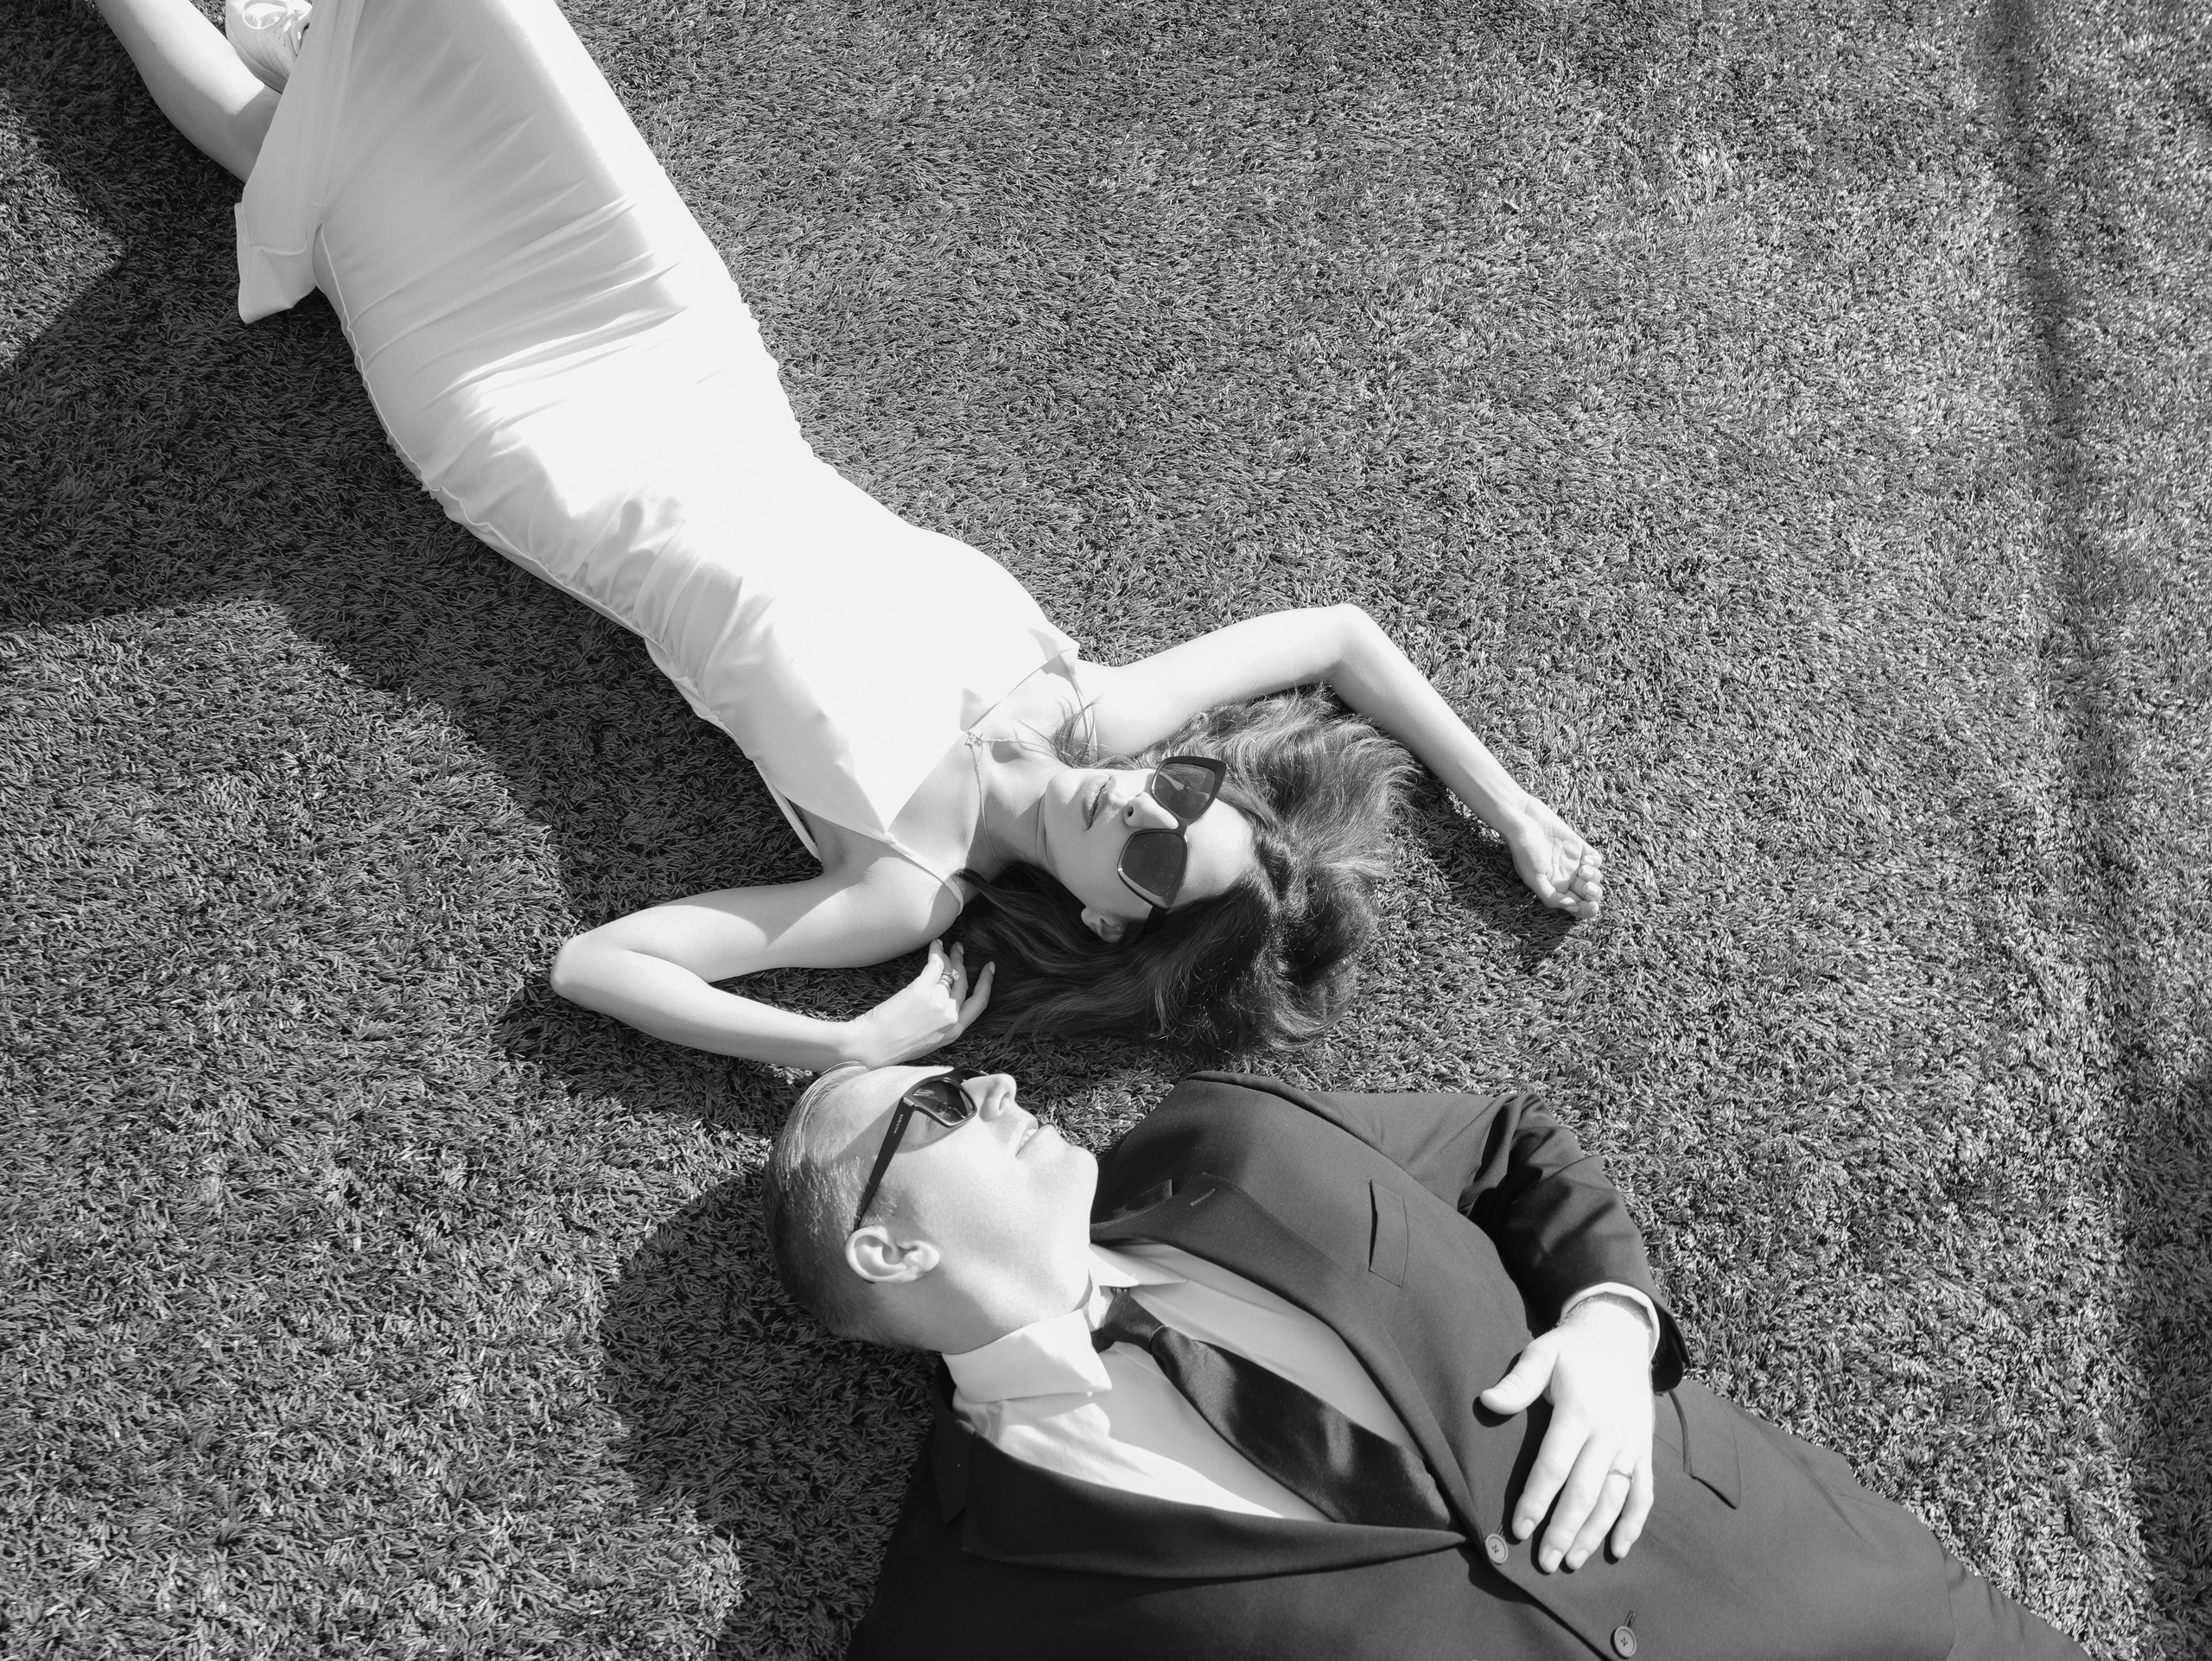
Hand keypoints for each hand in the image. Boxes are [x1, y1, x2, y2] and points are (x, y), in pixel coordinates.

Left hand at [843, 941, 993, 1065]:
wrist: (870, 1047)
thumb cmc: (892, 1046)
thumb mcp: (928, 1041)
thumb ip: (941, 1024)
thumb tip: (944, 1003)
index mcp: (954, 1031)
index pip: (979, 1003)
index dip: (987, 983)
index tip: (989, 970)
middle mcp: (950, 1016)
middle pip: (964, 982)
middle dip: (963, 962)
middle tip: (960, 950)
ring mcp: (937, 1002)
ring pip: (951, 971)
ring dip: (949, 954)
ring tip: (945, 946)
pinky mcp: (921, 990)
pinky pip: (935, 965)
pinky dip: (936, 952)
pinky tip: (934, 946)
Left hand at [1477, 1294, 1654, 1570]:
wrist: (1621, 1337)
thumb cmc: (1572, 1350)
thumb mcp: (1543, 1352)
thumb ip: (1518, 1382)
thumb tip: (1487, 1402)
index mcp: (1580, 1411)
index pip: (1555, 1465)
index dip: (1537, 1500)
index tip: (1519, 1529)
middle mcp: (1609, 1433)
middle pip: (1586, 1491)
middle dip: (1564, 1529)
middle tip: (1545, 1562)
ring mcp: (1631, 1445)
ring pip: (1614, 1498)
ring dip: (1594, 1533)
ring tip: (1572, 1561)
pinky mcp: (1644, 1451)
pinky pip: (1643, 1493)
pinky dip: (1634, 1524)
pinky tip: (1617, 1550)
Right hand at [1498, 796, 1603, 920]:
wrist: (1523, 819)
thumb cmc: (1523, 850)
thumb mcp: (1533, 878)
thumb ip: (1551, 897)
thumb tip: (1573, 907)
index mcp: (1554, 889)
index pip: (1576, 906)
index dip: (1586, 910)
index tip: (1590, 906)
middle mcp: (1564, 878)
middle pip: (1588, 894)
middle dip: (1593, 895)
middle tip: (1587, 888)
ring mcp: (1572, 862)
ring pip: (1595, 878)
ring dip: (1593, 877)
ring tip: (1582, 869)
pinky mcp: (1578, 847)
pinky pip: (1596, 860)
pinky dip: (1595, 863)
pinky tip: (1584, 860)